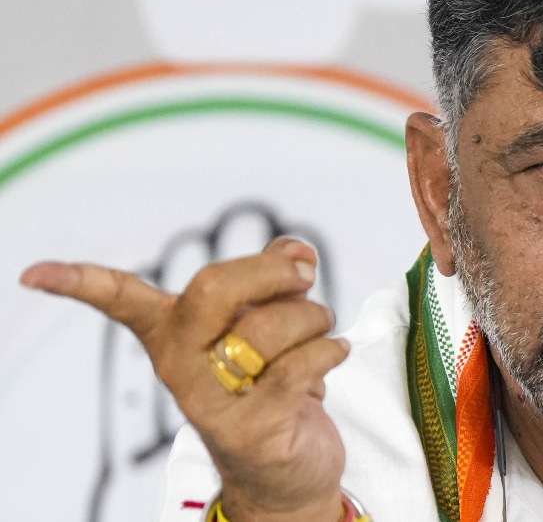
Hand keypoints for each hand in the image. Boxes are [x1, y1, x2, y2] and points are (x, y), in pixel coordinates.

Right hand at [20, 238, 347, 521]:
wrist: (287, 469)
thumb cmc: (274, 380)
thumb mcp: (273, 317)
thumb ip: (278, 272)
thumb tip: (295, 250)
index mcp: (174, 331)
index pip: (120, 299)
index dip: (79, 282)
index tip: (34, 275)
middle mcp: (181, 364)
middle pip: (211, 288)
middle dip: (271, 271)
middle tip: (304, 276)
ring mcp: (209, 400)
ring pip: (266, 327)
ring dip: (315, 319)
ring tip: (317, 337)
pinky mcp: (248, 429)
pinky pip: (296, 367)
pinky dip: (329, 351)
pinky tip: (332, 356)